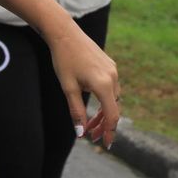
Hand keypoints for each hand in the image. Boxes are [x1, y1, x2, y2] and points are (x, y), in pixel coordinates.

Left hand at [46, 25, 121, 146]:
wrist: (65, 33)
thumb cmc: (64, 60)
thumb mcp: (68, 89)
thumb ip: (76, 112)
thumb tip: (81, 133)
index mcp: (103, 84)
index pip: (112, 115)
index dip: (109, 131)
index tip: (106, 144)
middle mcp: (113, 77)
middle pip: (113, 108)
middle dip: (103, 124)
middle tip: (92, 137)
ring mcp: (113, 70)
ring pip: (113, 98)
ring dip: (103, 112)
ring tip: (90, 123)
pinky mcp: (110, 65)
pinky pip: (111, 87)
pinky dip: (104, 99)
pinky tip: (93, 103)